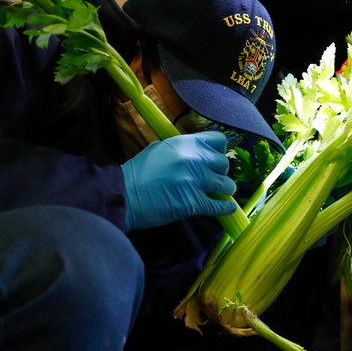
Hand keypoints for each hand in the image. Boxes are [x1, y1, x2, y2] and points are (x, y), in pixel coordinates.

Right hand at [123, 131, 237, 230]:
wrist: (124, 195)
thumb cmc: (138, 172)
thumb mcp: (160, 149)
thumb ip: (182, 149)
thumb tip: (199, 152)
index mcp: (185, 143)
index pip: (218, 141)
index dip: (219, 151)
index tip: (215, 158)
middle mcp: (194, 159)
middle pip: (224, 163)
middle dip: (221, 172)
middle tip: (214, 178)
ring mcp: (195, 181)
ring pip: (226, 185)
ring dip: (224, 190)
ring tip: (220, 193)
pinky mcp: (194, 202)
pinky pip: (219, 205)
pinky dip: (225, 208)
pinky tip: (227, 208)